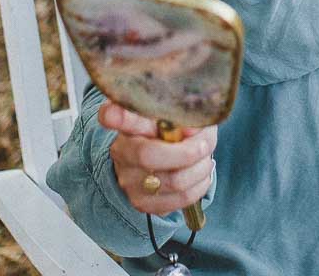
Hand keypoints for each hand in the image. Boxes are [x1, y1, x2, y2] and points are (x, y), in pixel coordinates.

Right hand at [100, 101, 217, 214]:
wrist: (160, 160)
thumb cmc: (171, 131)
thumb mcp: (178, 115)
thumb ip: (185, 117)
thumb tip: (192, 133)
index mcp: (128, 124)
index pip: (114, 116)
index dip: (115, 116)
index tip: (113, 115)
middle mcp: (122, 152)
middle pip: (148, 155)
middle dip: (186, 152)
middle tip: (204, 145)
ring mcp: (129, 180)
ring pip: (173, 181)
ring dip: (200, 169)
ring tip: (205, 159)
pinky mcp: (142, 203)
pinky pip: (180, 199)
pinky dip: (199, 186)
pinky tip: (201, 174)